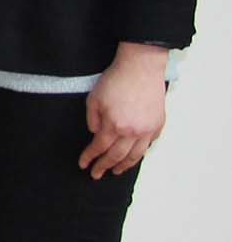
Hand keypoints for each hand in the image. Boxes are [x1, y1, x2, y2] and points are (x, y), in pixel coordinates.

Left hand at [79, 43, 167, 178]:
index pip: (99, 147)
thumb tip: (96, 135)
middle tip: (96, 175)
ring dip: (124, 165)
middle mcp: (132, 131)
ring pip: (136, 155)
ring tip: (115, 171)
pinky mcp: (158, 124)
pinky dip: (140, 153)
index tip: (83, 165)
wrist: (141, 67)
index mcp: (114, 125)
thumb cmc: (114, 80)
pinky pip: (149, 145)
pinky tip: (133, 156)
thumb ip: (92, 119)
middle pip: (117, 156)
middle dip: (104, 166)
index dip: (90, 157)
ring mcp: (148, 129)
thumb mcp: (94, 98)